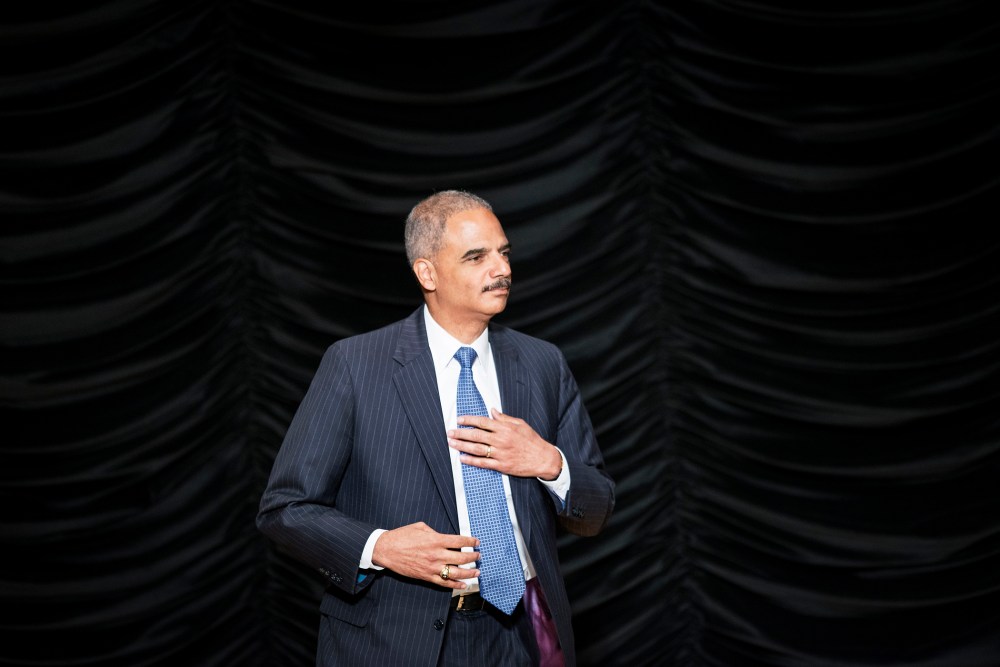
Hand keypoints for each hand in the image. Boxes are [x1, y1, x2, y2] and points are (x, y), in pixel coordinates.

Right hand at [371, 522, 479, 589]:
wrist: (386, 550)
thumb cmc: (402, 536)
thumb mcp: (420, 527)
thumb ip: (435, 532)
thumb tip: (444, 537)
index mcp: (436, 540)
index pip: (459, 541)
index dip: (471, 542)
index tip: (477, 542)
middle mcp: (436, 555)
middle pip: (462, 558)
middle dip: (473, 557)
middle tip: (478, 556)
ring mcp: (432, 567)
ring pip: (456, 573)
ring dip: (469, 573)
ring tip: (476, 571)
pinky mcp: (426, 577)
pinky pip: (444, 583)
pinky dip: (455, 585)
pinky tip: (463, 584)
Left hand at [448, 408, 562, 479]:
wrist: (543, 458)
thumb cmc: (532, 440)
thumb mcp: (520, 424)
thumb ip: (504, 418)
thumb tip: (492, 410)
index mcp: (505, 428)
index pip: (483, 422)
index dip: (469, 420)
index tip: (459, 419)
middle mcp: (501, 440)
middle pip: (476, 435)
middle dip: (461, 433)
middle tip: (450, 432)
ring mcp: (500, 453)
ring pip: (476, 448)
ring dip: (462, 446)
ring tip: (452, 443)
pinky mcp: (501, 465)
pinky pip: (483, 463)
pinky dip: (471, 461)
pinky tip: (462, 458)